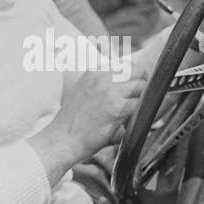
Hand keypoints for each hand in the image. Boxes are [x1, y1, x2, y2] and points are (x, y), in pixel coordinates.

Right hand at [28, 66, 147, 184]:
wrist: (62, 139)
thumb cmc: (73, 121)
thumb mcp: (83, 91)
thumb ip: (103, 85)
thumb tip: (128, 84)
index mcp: (95, 72)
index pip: (127, 64)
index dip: (135, 77)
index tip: (135, 88)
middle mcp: (102, 77)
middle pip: (138, 72)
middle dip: (142, 86)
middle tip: (138, 100)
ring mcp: (110, 91)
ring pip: (142, 87)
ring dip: (141, 100)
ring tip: (132, 112)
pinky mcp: (116, 108)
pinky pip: (139, 106)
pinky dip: (139, 114)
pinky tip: (130, 121)